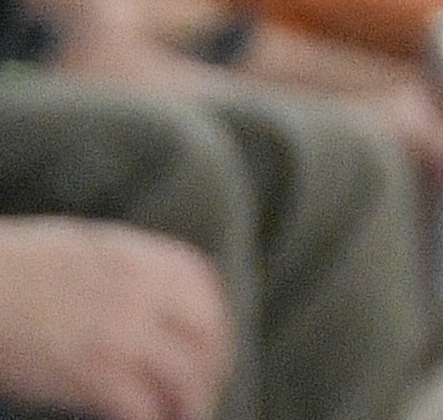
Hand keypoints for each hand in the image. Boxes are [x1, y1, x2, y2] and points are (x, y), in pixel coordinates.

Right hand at [0, 222, 232, 419]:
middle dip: (212, 366)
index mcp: (139, 258)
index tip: (207, 344)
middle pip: (206, 334)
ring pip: (185, 377)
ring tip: (188, 416)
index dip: (211, 321)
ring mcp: (121, 335)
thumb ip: (124, 271)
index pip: (203, 288)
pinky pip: (142, 407)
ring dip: (192, 402)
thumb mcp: (84, 250)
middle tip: (202, 389)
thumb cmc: (12, 269)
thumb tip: (151, 298)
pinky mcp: (93, 375)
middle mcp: (141, 294)